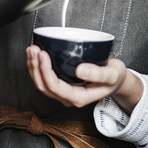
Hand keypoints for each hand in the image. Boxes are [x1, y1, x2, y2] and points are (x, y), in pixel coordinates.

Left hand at [26, 46, 142, 112]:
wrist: (116, 81)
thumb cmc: (114, 77)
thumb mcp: (112, 74)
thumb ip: (98, 74)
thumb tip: (80, 70)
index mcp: (79, 97)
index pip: (55, 87)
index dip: (46, 71)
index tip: (43, 54)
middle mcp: (68, 98)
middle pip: (44, 86)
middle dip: (35, 67)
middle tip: (33, 49)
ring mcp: (64, 93)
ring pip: (41, 84)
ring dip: (33, 67)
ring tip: (31, 50)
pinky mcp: (62, 86)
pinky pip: (44, 80)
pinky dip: (37, 68)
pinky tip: (36, 56)